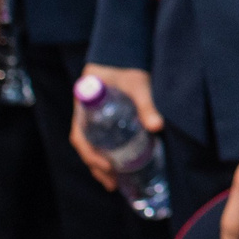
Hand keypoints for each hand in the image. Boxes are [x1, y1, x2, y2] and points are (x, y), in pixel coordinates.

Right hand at [70, 64, 162, 191]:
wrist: (123, 55)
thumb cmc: (127, 68)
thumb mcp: (137, 85)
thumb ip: (146, 104)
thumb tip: (157, 127)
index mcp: (85, 106)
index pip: (80, 135)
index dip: (90, 153)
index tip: (106, 166)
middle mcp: (85, 115)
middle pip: (86, 146)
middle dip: (96, 167)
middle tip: (111, 183)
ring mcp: (93, 119)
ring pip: (92, 146)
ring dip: (100, 165)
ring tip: (114, 183)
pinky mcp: (103, 121)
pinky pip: (100, 142)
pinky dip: (107, 156)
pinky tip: (118, 167)